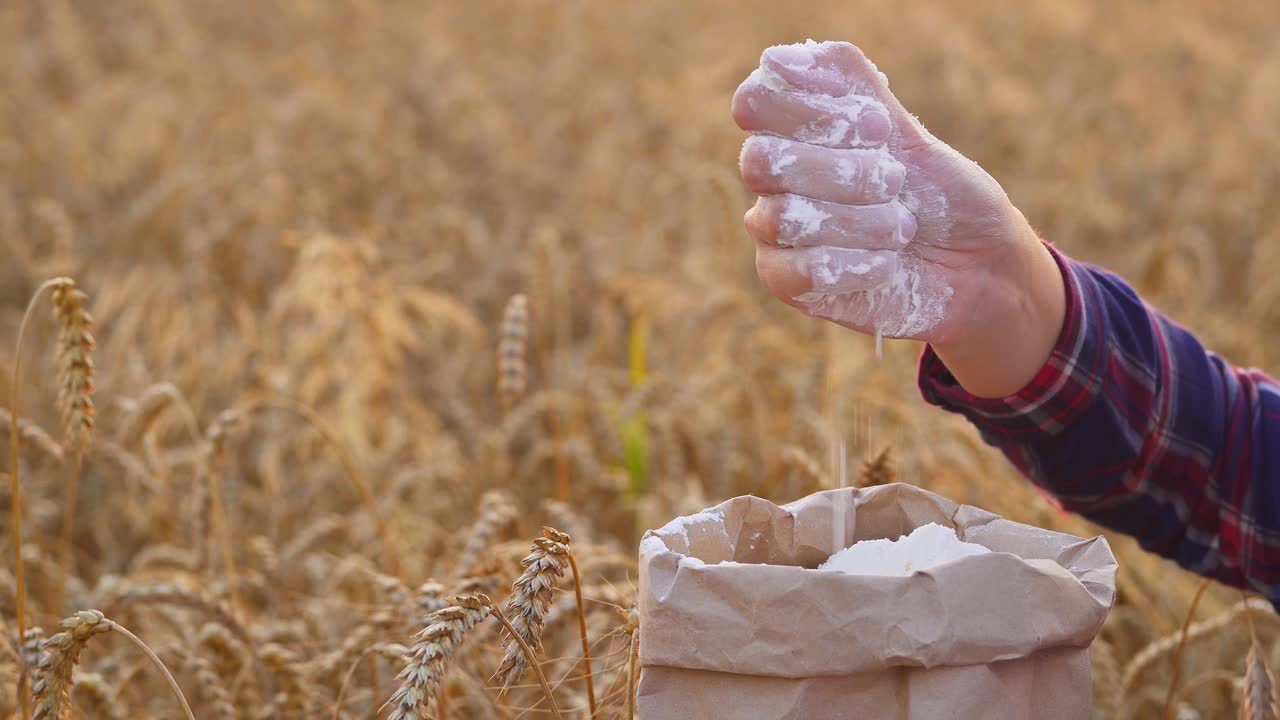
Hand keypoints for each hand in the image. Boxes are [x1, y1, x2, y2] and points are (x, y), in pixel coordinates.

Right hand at [732, 41, 1064, 396]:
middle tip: (895, 181)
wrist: (977, 266)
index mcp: (796, 130)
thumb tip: (780, 57)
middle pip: (760, 160)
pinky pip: (796, 271)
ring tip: (903, 228)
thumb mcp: (909, 132)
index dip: (809, 111)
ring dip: (859, 221)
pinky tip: (887, 263)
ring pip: (782, 217)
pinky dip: (854, 265)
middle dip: (841, 170)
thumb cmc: (943, 197)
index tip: (876, 127)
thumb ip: (852, 87)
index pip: (755, 102)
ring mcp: (775, 231)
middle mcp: (775, 178)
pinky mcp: (787, 282)